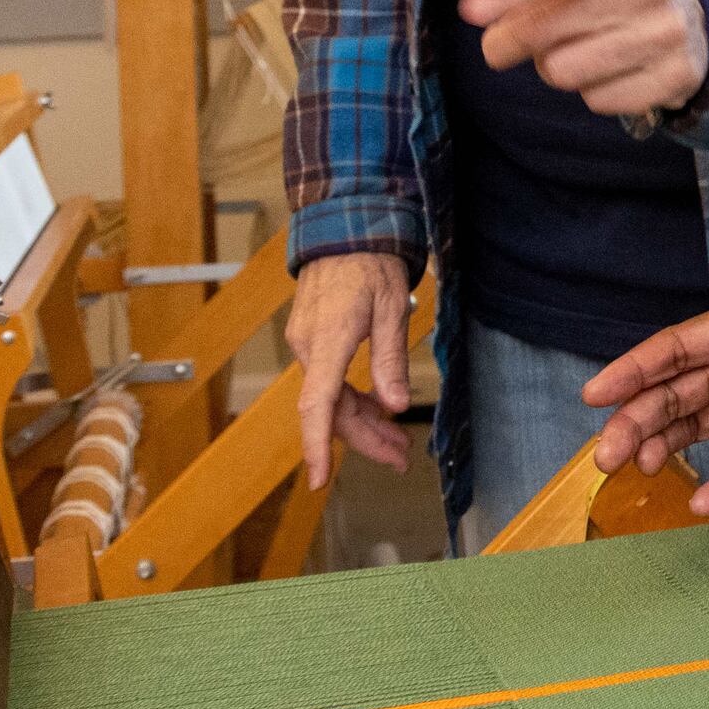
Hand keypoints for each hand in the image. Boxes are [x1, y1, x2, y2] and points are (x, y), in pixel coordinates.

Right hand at [286, 250, 415, 489]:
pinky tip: (378, 409)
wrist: (345, 227)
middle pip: (332, 410)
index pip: (317, 405)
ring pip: (332, 398)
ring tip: (397, 443)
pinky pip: (330, 381)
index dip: (318, 446)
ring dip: (363, 422)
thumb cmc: (371, 262)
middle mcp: (309, 347)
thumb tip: (395, 404)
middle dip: (366, 440)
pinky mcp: (312, 339)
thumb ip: (391, 359)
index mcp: (328, 341)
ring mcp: (307, 343)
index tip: (319, 480)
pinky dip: (353, 400)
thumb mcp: (393, 308)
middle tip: (400, 460)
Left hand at [447, 0, 708, 117]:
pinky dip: (590, 89)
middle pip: (545, 30)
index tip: (473, 10)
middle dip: (509, 41)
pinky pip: (598, 100)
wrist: (698, 4)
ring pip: (564, 72)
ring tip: (570, 47)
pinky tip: (606, 66)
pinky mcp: (677, 75)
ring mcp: (667, 31)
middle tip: (502, 42)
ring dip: (552, 66)